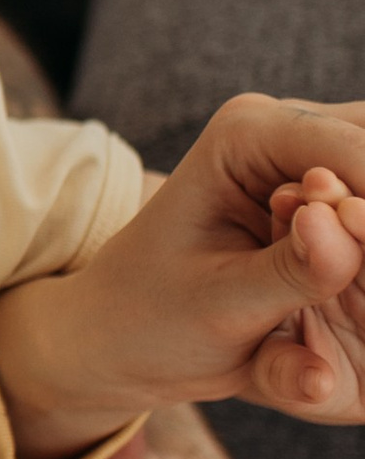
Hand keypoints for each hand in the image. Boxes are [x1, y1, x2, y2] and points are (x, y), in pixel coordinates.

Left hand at [54, 95, 364, 429]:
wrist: (118, 333)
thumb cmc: (152, 318)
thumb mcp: (220, 305)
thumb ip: (293, 271)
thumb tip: (345, 225)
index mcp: (244, 134)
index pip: (351, 153)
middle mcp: (281, 126)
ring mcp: (305, 153)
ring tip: (362, 295)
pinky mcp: (323, 189)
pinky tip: (360, 285)